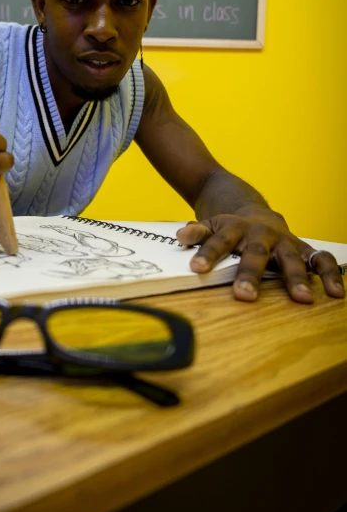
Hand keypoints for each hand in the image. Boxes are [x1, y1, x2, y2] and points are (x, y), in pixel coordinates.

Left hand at [176, 211, 344, 303]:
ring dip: (297, 278)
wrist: (253, 212)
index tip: (197, 268)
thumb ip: (197, 233)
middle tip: (244, 295)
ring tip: (303, 299)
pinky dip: (329, 274)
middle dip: (251, 274)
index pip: (218, 242)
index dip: (208, 254)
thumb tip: (181, 238)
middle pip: (256, 253)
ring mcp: (284, 241)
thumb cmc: (229, 228)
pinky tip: (336, 293)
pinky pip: (319, 259)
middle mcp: (261, 234)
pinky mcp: (302, 248)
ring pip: (291, 258)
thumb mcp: (209, 225)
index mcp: (234, 228)